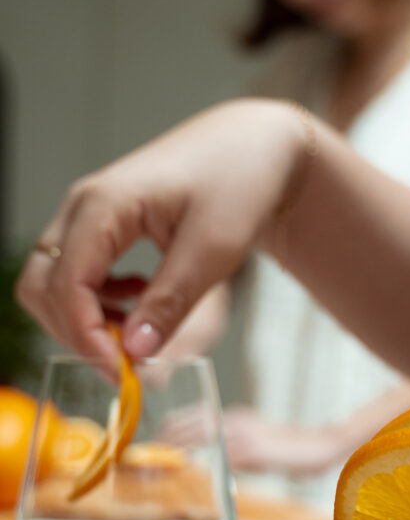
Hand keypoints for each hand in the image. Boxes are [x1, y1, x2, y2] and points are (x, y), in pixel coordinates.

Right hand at [16, 100, 301, 363]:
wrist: (256, 146)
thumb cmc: (240, 182)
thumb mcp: (213, 250)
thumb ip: (171, 302)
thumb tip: (134, 351)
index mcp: (104, 205)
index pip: (66, 286)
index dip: (87, 338)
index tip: (124, 373)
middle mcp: (84, 206)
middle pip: (42, 287)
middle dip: (77, 334)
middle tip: (128, 365)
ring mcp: (89, 214)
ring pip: (53, 283)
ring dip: (86, 320)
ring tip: (140, 332)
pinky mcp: (102, 225)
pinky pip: (75, 273)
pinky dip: (98, 302)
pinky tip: (141, 303)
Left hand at [163, 403, 343, 476]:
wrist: (322, 446)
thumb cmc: (290, 452)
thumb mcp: (255, 451)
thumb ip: (232, 455)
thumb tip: (209, 469)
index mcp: (233, 418)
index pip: (189, 419)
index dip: (166, 434)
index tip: (149, 450)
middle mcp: (235, 420)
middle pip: (187, 426)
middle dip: (162, 443)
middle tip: (143, 462)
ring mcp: (243, 432)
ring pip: (198, 436)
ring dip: (174, 450)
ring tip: (154, 465)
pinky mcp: (253, 449)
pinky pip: (218, 454)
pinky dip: (200, 462)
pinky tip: (187, 470)